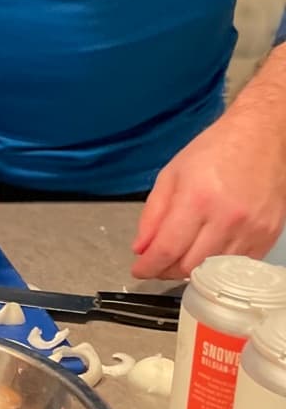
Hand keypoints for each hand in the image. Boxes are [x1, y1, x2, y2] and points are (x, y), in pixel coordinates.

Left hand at [132, 108, 285, 279]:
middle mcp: (226, 218)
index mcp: (197, 199)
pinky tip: (208, 251)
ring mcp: (251, 229)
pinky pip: (238, 266)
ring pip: (214, 271)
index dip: (148, 266)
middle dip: (167, 270)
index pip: (167, 248)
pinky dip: (219, 266)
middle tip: (158, 263)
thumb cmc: (215, 150)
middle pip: (190, 266)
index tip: (139, 270)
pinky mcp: (268, 235)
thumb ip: (153, 214)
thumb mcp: (171, 174)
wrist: (260, 137)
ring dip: (192, 270)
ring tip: (181, 256)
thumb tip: (141, 248)